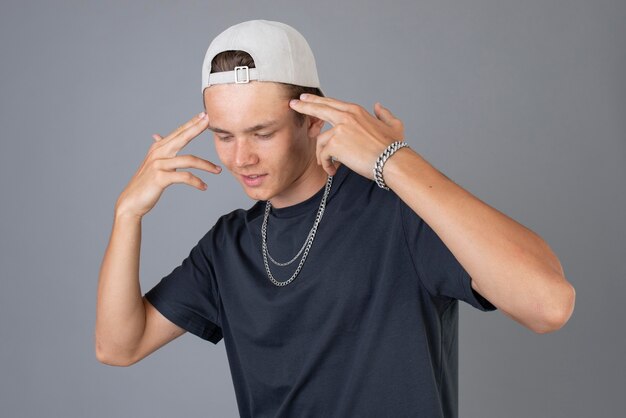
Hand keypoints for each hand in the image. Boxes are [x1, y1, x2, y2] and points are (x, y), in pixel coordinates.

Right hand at [114, 111, 220, 217]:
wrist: (131, 201)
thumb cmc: (145, 183)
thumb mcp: (152, 163)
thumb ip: (158, 149)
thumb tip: (158, 135)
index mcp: (158, 148)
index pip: (178, 132)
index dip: (191, 123)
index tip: (204, 115)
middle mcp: (158, 153)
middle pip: (182, 137)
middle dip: (197, 128)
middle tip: (210, 121)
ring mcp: (159, 165)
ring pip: (189, 160)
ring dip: (206, 166)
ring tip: (218, 170)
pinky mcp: (160, 178)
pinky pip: (185, 177)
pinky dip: (197, 182)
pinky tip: (204, 186)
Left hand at [289, 94, 404, 177]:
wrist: (392, 160)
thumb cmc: (394, 147)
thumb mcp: (393, 125)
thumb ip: (384, 114)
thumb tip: (379, 106)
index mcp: (356, 111)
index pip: (332, 103)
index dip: (318, 101)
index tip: (305, 98)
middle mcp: (346, 116)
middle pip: (319, 108)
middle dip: (304, 106)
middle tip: (292, 105)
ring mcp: (340, 129)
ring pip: (320, 141)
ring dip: (322, 156)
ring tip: (330, 166)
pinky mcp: (335, 144)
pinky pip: (323, 155)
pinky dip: (326, 165)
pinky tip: (333, 170)